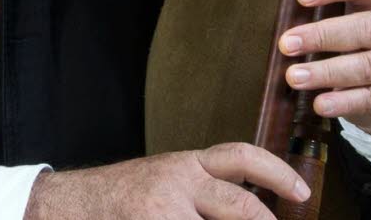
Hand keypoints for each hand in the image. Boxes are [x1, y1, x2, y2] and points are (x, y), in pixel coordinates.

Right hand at [23, 142, 310, 219]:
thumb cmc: (119, 199)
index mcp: (184, 166)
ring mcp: (162, 212)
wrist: (68, 206)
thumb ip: (202, 191)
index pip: (240, 158)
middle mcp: (177, 184)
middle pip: (240, 207)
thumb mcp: (165, 182)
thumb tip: (247, 210)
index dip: (277, 173)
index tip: (302, 193)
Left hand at [273, 0, 370, 140]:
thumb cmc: (349, 33)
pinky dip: (344, 102)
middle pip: (366, 28)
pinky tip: (319, 103)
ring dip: (328, 72)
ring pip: (367, 65)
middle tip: (286, 43)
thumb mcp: (332, 6)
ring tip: (293, 77)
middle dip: (324, 35)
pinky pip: (370, 97)